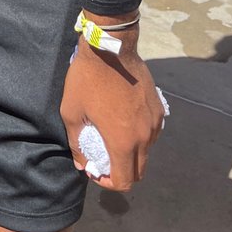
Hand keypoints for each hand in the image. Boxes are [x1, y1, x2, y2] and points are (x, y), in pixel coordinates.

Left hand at [61, 31, 163, 190]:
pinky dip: (139, 136)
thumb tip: (82, 164)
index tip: (96, 171)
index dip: (108, 183)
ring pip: (147, 151)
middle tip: (104, 159)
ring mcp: (155, 123)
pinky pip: (152, 132)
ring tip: (113, 138)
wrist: (110, 48)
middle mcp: (145, 137)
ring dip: (131, 153)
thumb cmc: (86, 80)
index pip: (124, 181)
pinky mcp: (159, 109)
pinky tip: (124, 120)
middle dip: (121, 172)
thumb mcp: (71, 112)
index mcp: (123, 142)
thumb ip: (76, 144)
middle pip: (139, 171)